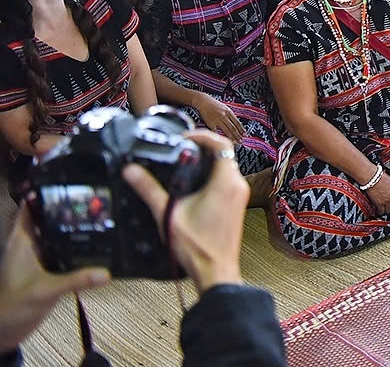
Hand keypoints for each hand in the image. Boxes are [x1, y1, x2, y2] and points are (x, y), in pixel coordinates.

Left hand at [0, 204, 110, 351]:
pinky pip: (64, 249)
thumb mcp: (45, 291)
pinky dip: (77, 243)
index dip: (45, 190)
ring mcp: (39, 256)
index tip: (68, 177)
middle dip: (68, 204)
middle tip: (95, 193)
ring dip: (74, 223)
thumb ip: (75, 281)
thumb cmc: (12, 306)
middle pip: (49, 216)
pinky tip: (97, 241)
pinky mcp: (47, 268)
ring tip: (101, 211)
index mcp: (22, 240)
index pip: (31, 206)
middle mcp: (30, 244)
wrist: (5, 331)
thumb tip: (106, 273)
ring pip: (57, 231)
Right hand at [122, 129, 248, 292]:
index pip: (221, 144)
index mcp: (225, 182)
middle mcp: (237, 186)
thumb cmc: (196, 247)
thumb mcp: (167, 214)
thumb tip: (132, 171)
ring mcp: (240, 196)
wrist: (215, 272)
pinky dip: (213, 175)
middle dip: (203, 147)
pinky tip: (193, 184)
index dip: (202, 135)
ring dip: (208, 162)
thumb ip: (149, 190)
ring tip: (185, 162)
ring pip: (227, 167)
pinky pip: (227, 180)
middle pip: (224, 154)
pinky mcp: (237, 206)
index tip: (185, 136)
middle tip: (182, 147)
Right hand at [193, 93, 244, 144]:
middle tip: (241, 141)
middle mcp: (224, 116)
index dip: (241, 129)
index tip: (244, 135)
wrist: (203, 101)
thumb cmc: (214, 104)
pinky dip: (219, 136)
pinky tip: (222, 140)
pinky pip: (216, 131)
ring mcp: (217, 120)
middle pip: (233, 128)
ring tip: (235, 142)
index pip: (237, 122)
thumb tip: (236, 123)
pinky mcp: (210, 123)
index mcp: (229, 112)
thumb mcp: (225, 107)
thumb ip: (230, 115)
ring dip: (231, 137)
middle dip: (238, 135)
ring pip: (226, 130)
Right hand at [365, 172, 389, 216]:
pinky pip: (381, 212)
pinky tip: (377, 210)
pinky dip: (379, 212)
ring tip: (383, 209)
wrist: (372, 177)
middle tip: (389, 208)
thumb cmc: (380, 177)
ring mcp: (388, 201)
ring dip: (386, 211)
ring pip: (389, 211)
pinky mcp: (380, 204)